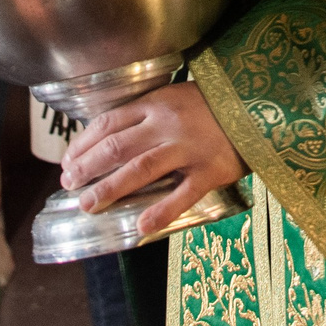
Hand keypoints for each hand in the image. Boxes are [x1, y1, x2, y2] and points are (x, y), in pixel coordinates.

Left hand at [60, 83, 244, 237]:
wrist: (258, 107)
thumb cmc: (212, 105)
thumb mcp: (174, 98)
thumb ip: (146, 116)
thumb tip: (107, 139)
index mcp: (155, 105)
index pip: (108, 123)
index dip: (83, 143)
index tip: (68, 161)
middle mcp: (167, 125)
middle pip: (117, 147)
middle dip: (88, 167)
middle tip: (69, 185)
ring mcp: (188, 149)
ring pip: (141, 169)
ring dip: (110, 188)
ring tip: (89, 205)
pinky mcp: (210, 171)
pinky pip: (182, 194)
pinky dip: (161, 211)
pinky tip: (141, 227)